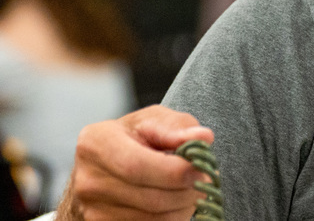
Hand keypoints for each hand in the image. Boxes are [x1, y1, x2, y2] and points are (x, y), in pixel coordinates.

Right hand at [56, 105, 213, 220]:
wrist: (107, 163)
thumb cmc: (135, 136)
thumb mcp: (154, 119)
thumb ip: (178, 127)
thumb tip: (203, 137)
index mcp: (96, 143)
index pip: (137, 166)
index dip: (175, 172)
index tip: (202, 169)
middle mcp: (88, 180)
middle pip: (149, 198)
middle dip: (187, 192)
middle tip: (207, 180)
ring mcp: (92, 209)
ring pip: (152, 219)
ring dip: (184, 207)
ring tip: (193, 188)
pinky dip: (172, 218)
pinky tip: (178, 201)